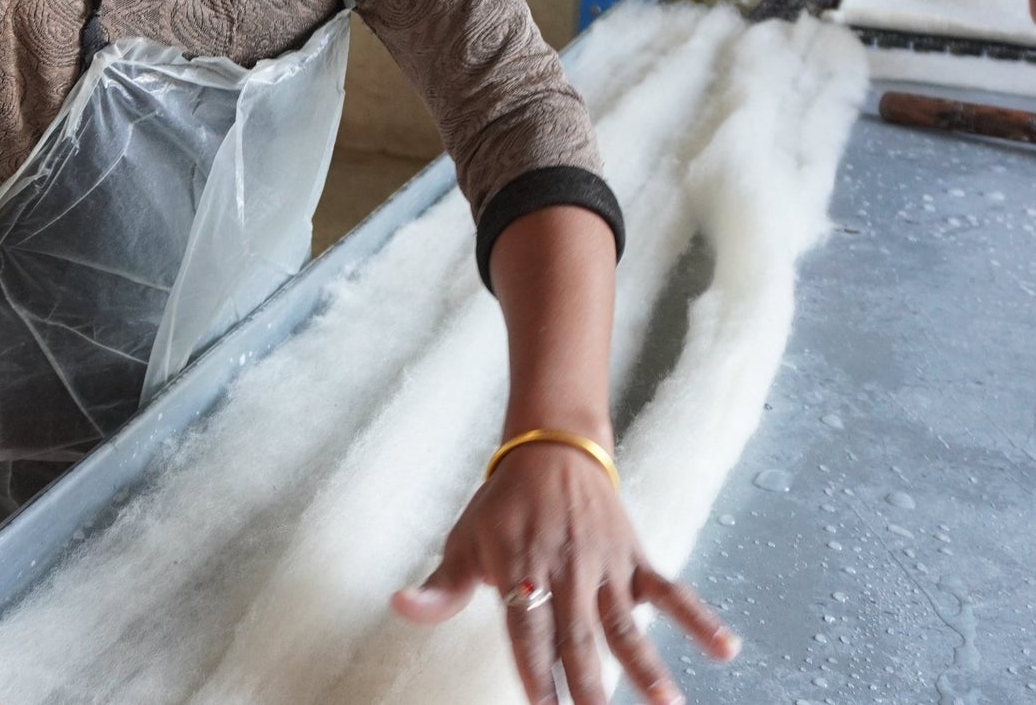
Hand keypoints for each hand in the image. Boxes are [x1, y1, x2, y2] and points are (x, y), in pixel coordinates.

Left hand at [391, 443, 738, 704]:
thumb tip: (401, 605)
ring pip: (625, 623)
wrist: (550, 447)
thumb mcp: (465, 541)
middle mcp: (564, 569)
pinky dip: (698, 617)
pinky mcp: (633, 556)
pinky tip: (726, 648)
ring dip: (647, 666)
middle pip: (577, 638)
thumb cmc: (501, 506)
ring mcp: (603, 564)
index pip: (527, 631)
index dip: (534, 672)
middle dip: (589, 688)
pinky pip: (671, 589)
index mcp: (520, 568)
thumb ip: (441, 587)